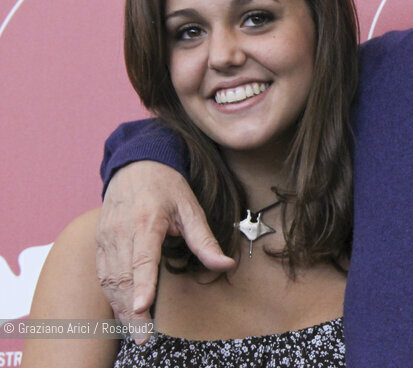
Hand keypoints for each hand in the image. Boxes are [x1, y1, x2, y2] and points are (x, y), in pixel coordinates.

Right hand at [96, 161, 233, 335]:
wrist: (135, 164)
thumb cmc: (166, 185)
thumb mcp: (191, 208)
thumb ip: (205, 240)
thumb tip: (226, 264)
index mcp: (146, 221)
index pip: (142, 258)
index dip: (142, 285)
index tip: (142, 308)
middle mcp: (121, 231)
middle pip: (123, 277)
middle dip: (131, 310)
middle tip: (144, 336)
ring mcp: (106, 237)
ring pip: (109, 280)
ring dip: (119, 308)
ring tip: (135, 331)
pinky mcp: (99, 242)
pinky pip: (102, 274)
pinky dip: (111, 296)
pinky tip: (122, 312)